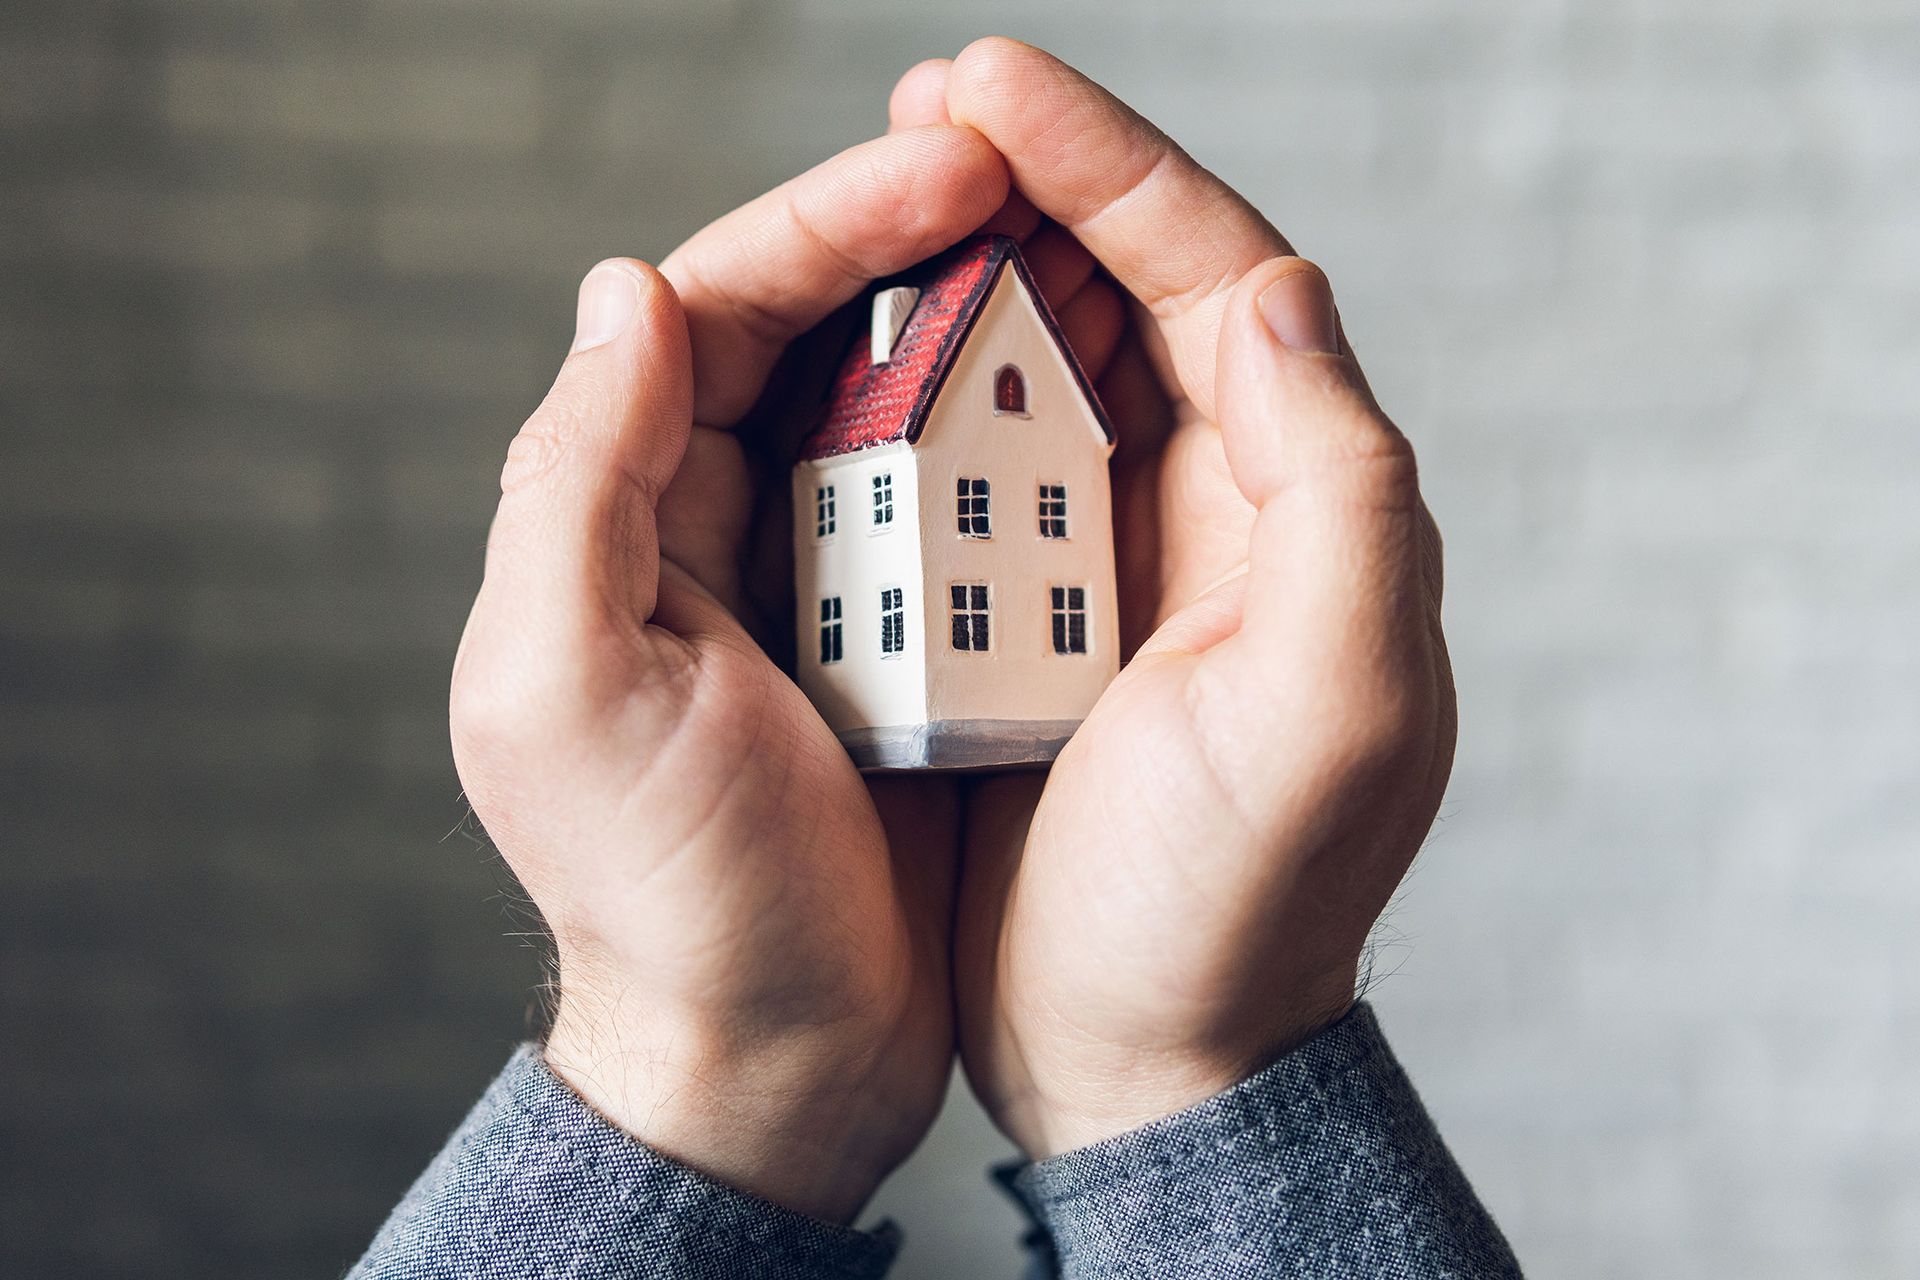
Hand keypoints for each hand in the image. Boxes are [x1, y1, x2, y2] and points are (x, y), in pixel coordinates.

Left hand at [448, 129, 1008, 1219]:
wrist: (774, 1060)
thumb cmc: (667, 900)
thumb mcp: (571, 692)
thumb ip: (575, 484)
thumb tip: (632, 292)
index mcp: (619, 514)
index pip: (715, 307)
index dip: (830, 219)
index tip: (952, 166)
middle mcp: (710, 524)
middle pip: (815, 329)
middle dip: (920, 240)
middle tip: (1036, 176)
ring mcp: (818, 578)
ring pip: (901, 405)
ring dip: (985, 325)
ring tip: (1082, 261)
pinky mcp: (903, 639)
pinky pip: (964, 508)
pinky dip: (1019, 446)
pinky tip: (1088, 405)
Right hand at [891, 42, 1454, 1156]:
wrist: (1149, 1057)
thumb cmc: (1239, 906)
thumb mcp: (1332, 707)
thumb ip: (1336, 486)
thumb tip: (1278, 287)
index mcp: (1299, 504)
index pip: (1218, 275)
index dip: (1108, 162)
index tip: (985, 88)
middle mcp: (1219, 510)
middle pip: (1129, 293)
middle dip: (1030, 187)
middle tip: (921, 115)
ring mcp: (1120, 562)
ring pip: (1044, 370)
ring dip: (964, 280)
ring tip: (879, 209)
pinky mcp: (1035, 621)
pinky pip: (974, 476)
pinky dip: (920, 407)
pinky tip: (856, 367)